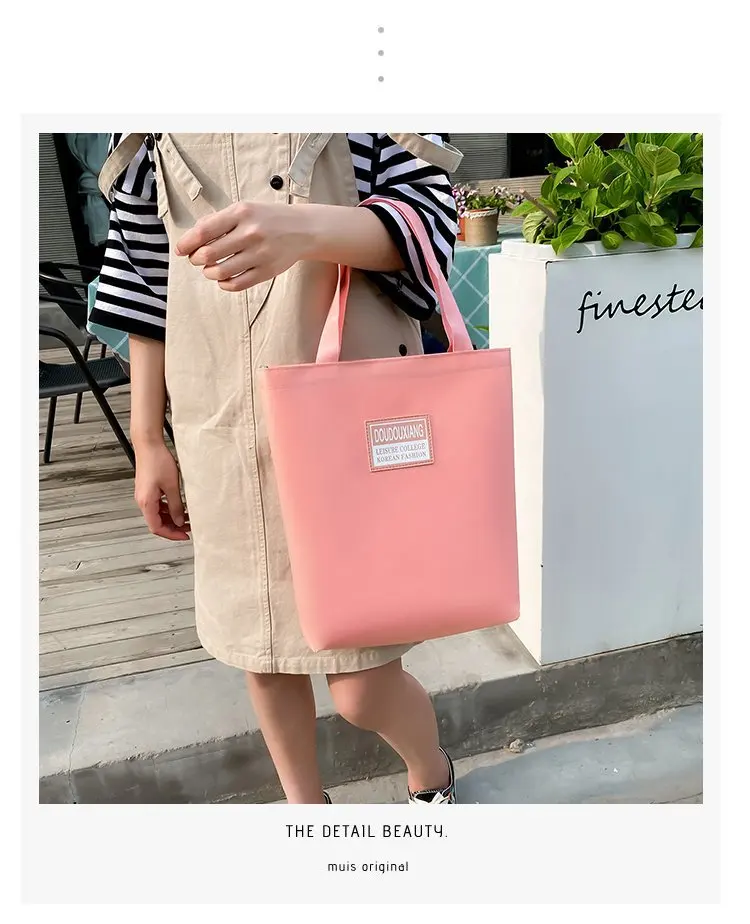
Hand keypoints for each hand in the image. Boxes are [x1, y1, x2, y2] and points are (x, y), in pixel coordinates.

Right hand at [134, 441, 190, 540]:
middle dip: (173, 528)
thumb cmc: (158, 461)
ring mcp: (144, 495)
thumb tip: (180, 521)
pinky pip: (157, 505)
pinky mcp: (147, 490)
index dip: (171, 535)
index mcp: (146, 503)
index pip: (157, 528)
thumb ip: (176, 506)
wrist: (148, 444)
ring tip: (187, 518)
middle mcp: (142, 501)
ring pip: (157, 514)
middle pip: (156, 523)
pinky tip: (179, 507)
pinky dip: (167, 509)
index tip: (185, 536)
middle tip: (189, 529)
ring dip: (171, 518)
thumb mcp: (172, 486)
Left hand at [174, 201, 313, 291]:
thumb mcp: (244, 209)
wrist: (303, 229)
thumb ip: (219, 220)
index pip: (204, 231)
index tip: (180, 249)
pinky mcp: (267, 271)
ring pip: (221, 272)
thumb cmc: (269, 218)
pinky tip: (224, 279)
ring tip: (210, 269)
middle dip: (196, 259)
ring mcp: (260, 254)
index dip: (187, 243)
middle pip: (209, 254)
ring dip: (209, 273)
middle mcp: (250, 233)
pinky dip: (224, 284)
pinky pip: (237, 284)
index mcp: (241, 213)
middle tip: (197, 259)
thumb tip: (191, 238)